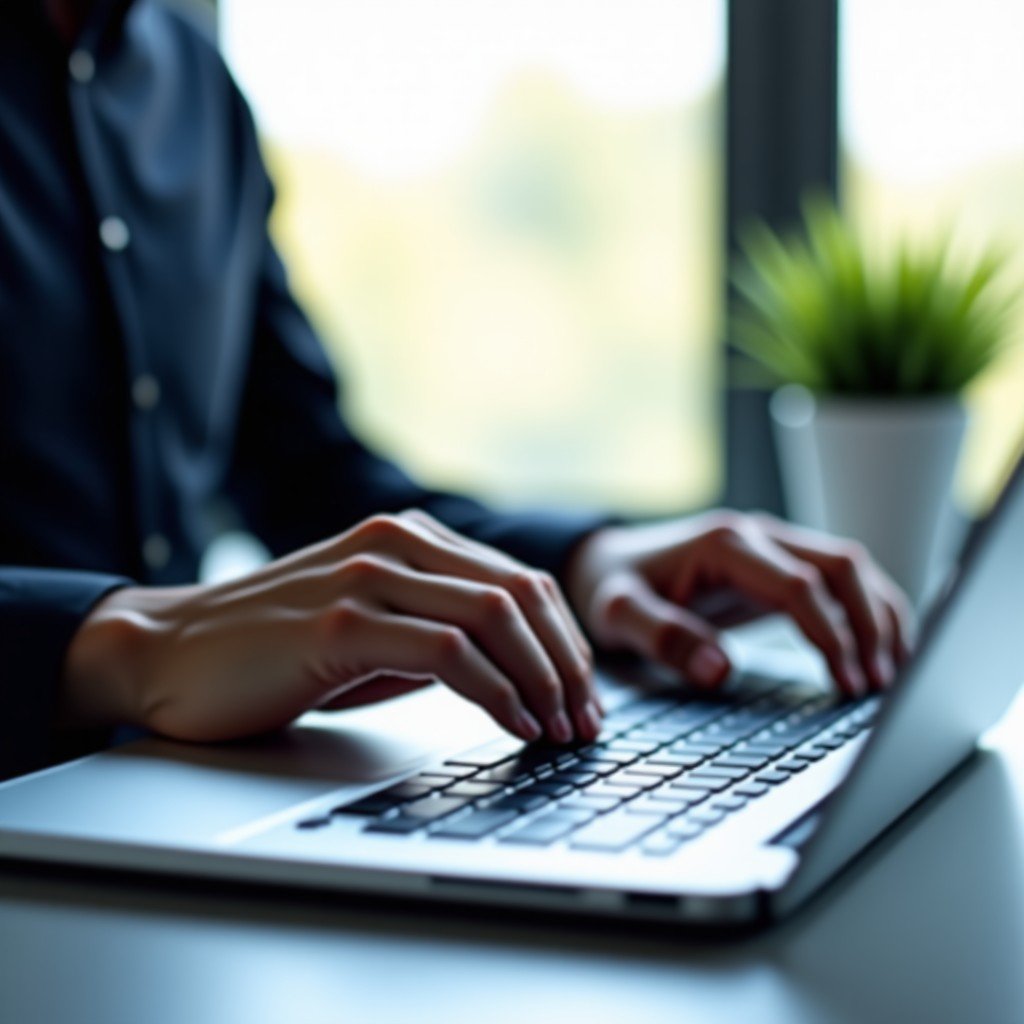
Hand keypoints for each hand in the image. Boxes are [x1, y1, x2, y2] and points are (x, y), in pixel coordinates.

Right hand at [61, 511, 598, 744]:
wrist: (167, 653)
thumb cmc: (270, 651)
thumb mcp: (368, 630)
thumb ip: (432, 632)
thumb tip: (510, 673)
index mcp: (407, 538)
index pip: (519, 580)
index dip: (565, 639)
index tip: (584, 693)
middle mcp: (394, 543)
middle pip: (521, 593)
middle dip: (567, 663)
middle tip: (586, 719)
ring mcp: (367, 577)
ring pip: (494, 615)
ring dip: (542, 679)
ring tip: (560, 729)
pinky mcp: (340, 621)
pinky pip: (447, 652)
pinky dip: (495, 691)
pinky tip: (512, 724)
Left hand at [566, 511, 913, 696]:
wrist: (606, 560)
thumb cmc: (612, 587)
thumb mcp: (618, 614)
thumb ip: (662, 638)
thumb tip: (721, 671)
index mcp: (724, 545)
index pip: (800, 585)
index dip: (831, 634)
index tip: (847, 684)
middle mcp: (757, 536)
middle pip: (842, 567)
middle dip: (870, 625)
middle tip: (880, 685)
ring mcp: (772, 545)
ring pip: (851, 568)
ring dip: (880, 616)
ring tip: (893, 675)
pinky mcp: (779, 564)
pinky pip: (840, 579)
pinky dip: (868, 610)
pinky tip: (881, 650)